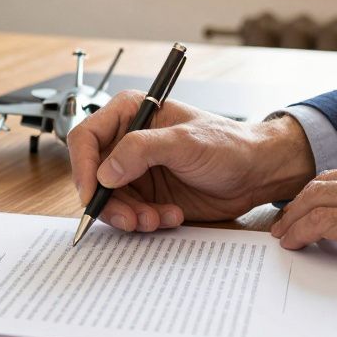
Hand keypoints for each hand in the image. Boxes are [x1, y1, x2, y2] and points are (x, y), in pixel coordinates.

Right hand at [67, 90, 316, 231]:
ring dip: (129, 216)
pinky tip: (169, 216)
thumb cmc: (228, 145)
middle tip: (130, 218)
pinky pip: (130, 214)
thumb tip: (104, 172)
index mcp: (130, 114)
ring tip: (155, 219)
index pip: (86, 138)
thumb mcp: (185, 141)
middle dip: (109, 202)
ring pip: (110, 201)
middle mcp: (126, 143)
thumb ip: (141, 150)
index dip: (82, 167)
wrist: (255, 174)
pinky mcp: (147, 195)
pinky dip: (144, 221)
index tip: (92, 193)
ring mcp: (135, 171)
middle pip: (93, 176)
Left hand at [270, 141, 336, 292]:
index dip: (329, 189)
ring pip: (318, 197)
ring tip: (282, 233)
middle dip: (301, 200)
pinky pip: (323, 223)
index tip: (315, 203)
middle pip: (328, 179)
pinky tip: (292, 243)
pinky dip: (300, 231)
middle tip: (285, 218)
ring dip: (293, 216)